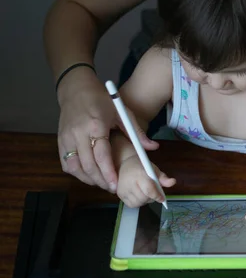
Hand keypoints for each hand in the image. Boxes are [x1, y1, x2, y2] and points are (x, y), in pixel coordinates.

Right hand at [57, 70, 157, 191]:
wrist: (76, 89)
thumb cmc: (102, 100)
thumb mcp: (122, 112)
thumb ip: (137, 132)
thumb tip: (153, 148)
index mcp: (96, 126)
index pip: (101, 155)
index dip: (108, 172)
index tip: (115, 185)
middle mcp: (78, 134)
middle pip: (88, 165)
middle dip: (100, 180)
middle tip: (111, 188)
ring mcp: (66, 138)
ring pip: (75, 167)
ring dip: (88, 179)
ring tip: (102, 183)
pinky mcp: (59, 141)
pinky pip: (66, 163)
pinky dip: (77, 172)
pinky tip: (88, 175)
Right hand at [116, 155, 175, 207]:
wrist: (124, 164)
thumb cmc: (141, 167)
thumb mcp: (154, 169)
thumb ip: (163, 178)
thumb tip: (173, 182)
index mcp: (139, 174)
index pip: (148, 190)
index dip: (157, 196)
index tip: (162, 198)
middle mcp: (129, 183)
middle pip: (144, 198)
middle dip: (151, 198)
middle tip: (154, 193)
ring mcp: (123, 190)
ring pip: (138, 203)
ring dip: (145, 201)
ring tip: (145, 193)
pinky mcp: (119, 195)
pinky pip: (132, 204)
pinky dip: (138, 202)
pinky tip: (139, 195)